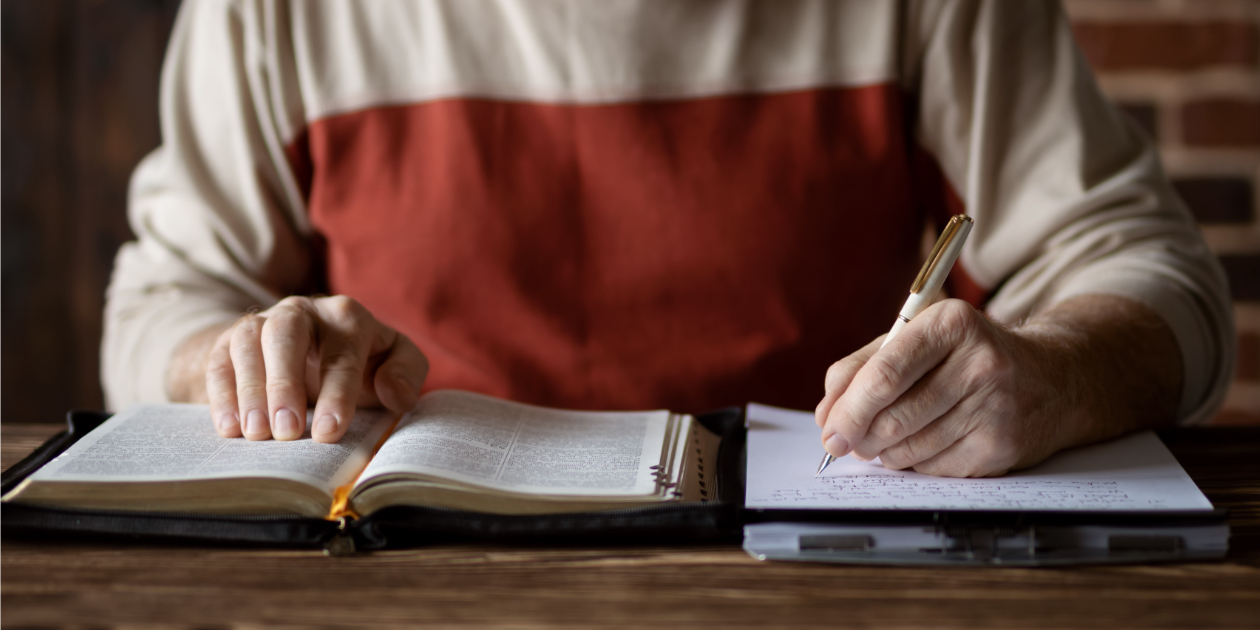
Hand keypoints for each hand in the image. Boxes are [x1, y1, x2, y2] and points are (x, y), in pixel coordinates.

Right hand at [197, 295, 426, 442]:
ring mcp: (264, 321)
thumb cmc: (362, 363)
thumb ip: (406, 374)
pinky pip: (220, 358)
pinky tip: (229, 428)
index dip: (336, 395)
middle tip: (286, 433)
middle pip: (287, 334)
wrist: (313, 349)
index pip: (343, 354)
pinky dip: (221, 392)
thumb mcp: (394, 363)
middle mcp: (303, 311)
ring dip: (250, 389)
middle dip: (284, 383)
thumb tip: (396, 395)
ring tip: (256, 434)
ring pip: (249, 341)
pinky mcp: (231, 339)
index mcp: (349, 317)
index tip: (328, 433)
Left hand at [814, 296, 1180, 476]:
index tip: (828, 428)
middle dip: (858, 436)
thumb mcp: (916, 339)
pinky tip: (922, 444)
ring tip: (883, 439)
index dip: (849, 407)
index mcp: (951, 324)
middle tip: (843, 441)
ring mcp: (995, 407)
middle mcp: (980, 363)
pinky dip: (914, 463)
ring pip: (909, 448)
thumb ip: (862, 367)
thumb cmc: (966, 356)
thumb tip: (826, 414)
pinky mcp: (1001, 446)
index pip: (886, 373)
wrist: (1050, 379)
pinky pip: (933, 468)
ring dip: (883, 452)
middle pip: (894, 416)